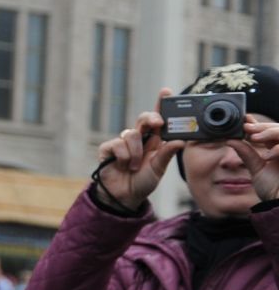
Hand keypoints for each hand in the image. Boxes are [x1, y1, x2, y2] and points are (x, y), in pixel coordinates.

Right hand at [95, 89, 177, 209]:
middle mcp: (139, 139)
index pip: (158, 119)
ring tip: (135, 167)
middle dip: (151, 118)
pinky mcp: (108, 149)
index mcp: (154, 141)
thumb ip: (167, 154)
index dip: (161, 105)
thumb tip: (180, 140)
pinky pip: (117, 145)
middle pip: (143, 118)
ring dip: (136, 153)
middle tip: (158, 123)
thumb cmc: (143, 182)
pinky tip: (122, 165)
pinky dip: (123, 157)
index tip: (166, 92)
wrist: (124, 196)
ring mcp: (122, 143)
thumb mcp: (159, 169)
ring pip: (131, 134)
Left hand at [229, 114, 278, 201]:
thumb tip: (231, 140)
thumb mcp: (256, 168)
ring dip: (269, 132)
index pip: (268, 131)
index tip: (245, 120)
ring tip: (255, 137)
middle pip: (277, 128)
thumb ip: (246, 154)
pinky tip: (268, 155)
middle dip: (262, 126)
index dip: (258, 124)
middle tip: (247, 127)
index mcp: (275, 149)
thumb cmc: (273, 189)